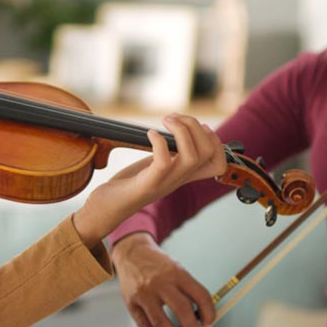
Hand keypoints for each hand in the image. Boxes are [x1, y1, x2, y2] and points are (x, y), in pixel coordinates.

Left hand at [72, 113, 225, 247]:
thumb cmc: (128, 184)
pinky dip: (158, 142)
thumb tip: (179, 128)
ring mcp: (165, 184)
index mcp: (183, 176)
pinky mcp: (147, 185)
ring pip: (192, 157)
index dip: (217, 142)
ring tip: (165, 121)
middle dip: (195, 126)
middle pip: (208, 153)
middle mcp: (179, 180)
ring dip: (180, 131)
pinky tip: (149, 134)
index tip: (199, 128)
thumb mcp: (155, 166)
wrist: (107, 209)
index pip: (219, 165)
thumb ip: (170, 152)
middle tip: (172, 118)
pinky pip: (163, 163)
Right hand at [111, 232, 214, 326]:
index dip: (209, 313)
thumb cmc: (160, 266)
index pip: (200, 295)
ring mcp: (144, 294)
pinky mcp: (132, 305)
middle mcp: (161, 283)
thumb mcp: (177, 269)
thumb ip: (188, 292)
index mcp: (177, 272)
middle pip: (182, 310)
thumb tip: (201, 322)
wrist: (132, 253)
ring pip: (162, 324)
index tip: (210, 325)